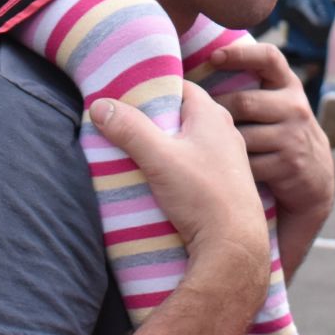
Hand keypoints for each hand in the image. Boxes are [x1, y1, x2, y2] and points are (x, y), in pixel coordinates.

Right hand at [91, 83, 269, 285]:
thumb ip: (129, 129)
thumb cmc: (201, 196)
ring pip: (191, 143)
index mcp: (212, 115)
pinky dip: (180, 167)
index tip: (129, 97)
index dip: (154, 88)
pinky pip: (198, 166)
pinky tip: (164, 181)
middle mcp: (225, 132)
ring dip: (168, 147)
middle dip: (156, 120)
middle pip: (183, 115)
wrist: (235, 247)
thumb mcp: (158, 158)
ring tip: (140, 156)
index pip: (181, 87)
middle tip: (127, 127)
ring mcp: (229, 160)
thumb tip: (99, 105)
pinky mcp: (227, 185)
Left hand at [205, 41, 333, 218]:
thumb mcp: (277, 103)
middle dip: (216, 110)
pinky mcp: (289, 164)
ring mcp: (294, 136)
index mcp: (289, 85)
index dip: (240, 54)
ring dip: (221, 141)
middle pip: (244, 102)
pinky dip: (234, 165)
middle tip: (194, 116)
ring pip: (243, 136)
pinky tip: (225, 165)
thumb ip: (252, 86)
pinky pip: (248, 163)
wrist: (315, 176)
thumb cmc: (280, 131)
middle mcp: (295, 107)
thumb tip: (200, 70)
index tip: (213, 57)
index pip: (269, 58)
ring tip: (206, 142)